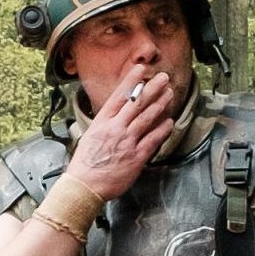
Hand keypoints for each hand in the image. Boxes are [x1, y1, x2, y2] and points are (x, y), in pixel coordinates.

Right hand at [67, 66, 175, 199]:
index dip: (131, 81)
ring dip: (160, 104)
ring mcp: (127, 142)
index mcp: (102, 122)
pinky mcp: (136, 157)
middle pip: (136, 104)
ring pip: (147, 118)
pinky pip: (153, 140)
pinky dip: (162, 129)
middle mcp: (115, 128)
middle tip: (163, 77)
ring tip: (169, 94)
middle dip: (152, 88)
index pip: (119, 96)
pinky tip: (170, 121)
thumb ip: (105, 124)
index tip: (140, 69)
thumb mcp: (91, 136)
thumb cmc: (85, 163)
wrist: (84, 186)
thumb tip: (115, 114)